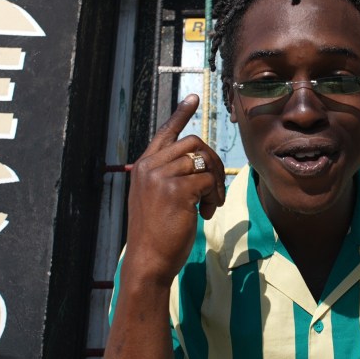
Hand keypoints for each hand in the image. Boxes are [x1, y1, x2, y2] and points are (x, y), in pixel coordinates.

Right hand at [124, 94, 226, 284]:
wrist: (148, 260)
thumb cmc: (156, 234)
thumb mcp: (155, 199)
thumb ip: (168, 177)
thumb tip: (197, 164)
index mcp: (144, 167)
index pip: (165, 133)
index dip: (180, 114)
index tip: (193, 97)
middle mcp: (150, 166)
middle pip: (194, 144)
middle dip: (213, 163)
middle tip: (215, 188)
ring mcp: (161, 176)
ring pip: (204, 161)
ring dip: (215, 183)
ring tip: (209, 204)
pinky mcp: (176, 190)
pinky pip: (208, 181)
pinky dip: (214, 196)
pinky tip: (206, 213)